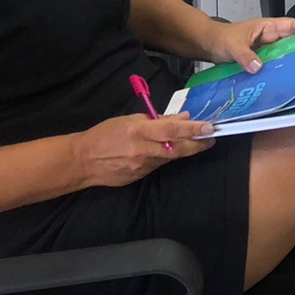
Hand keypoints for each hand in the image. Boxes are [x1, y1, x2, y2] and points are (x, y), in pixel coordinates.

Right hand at [75, 113, 214, 187]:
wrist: (83, 161)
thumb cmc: (105, 134)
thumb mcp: (130, 120)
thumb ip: (157, 120)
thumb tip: (182, 118)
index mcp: (138, 131)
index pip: (171, 130)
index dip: (192, 129)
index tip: (209, 127)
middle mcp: (142, 150)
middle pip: (177, 149)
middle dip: (197, 144)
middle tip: (211, 138)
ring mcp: (141, 166)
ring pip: (170, 158)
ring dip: (183, 150)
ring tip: (194, 141)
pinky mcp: (140, 177)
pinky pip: (158, 165)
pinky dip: (166, 157)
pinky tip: (168, 151)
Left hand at [204, 17, 294, 72]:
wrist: (208, 46)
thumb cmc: (221, 39)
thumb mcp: (232, 46)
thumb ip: (245, 56)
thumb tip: (258, 67)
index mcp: (268, 27)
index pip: (292, 26)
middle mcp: (270, 38)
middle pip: (294, 41)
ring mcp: (267, 50)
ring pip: (287, 54)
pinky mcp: (263, 61)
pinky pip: (278, 65)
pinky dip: (285, 70)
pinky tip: (291, 80)